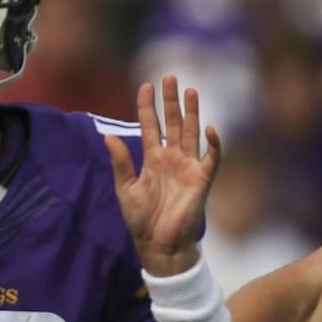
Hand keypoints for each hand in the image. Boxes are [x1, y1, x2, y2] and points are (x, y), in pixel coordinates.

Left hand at [104, 75, 221, 275]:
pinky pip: (211, 158)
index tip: (145, 85)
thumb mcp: (125, 188)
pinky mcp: (202, 180)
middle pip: (172, 123)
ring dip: (191, 113)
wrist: (158, 243)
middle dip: (171, 101)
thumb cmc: (141, 218)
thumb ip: (120, 162)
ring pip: (191, 133)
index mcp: (152, 159)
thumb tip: (108, 136)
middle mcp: (171, 158)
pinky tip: (210, 128)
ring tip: (191, 91)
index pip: (150, 126)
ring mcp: (188, 167)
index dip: (148, 106)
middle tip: (170, 77)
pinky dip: (213, 144)